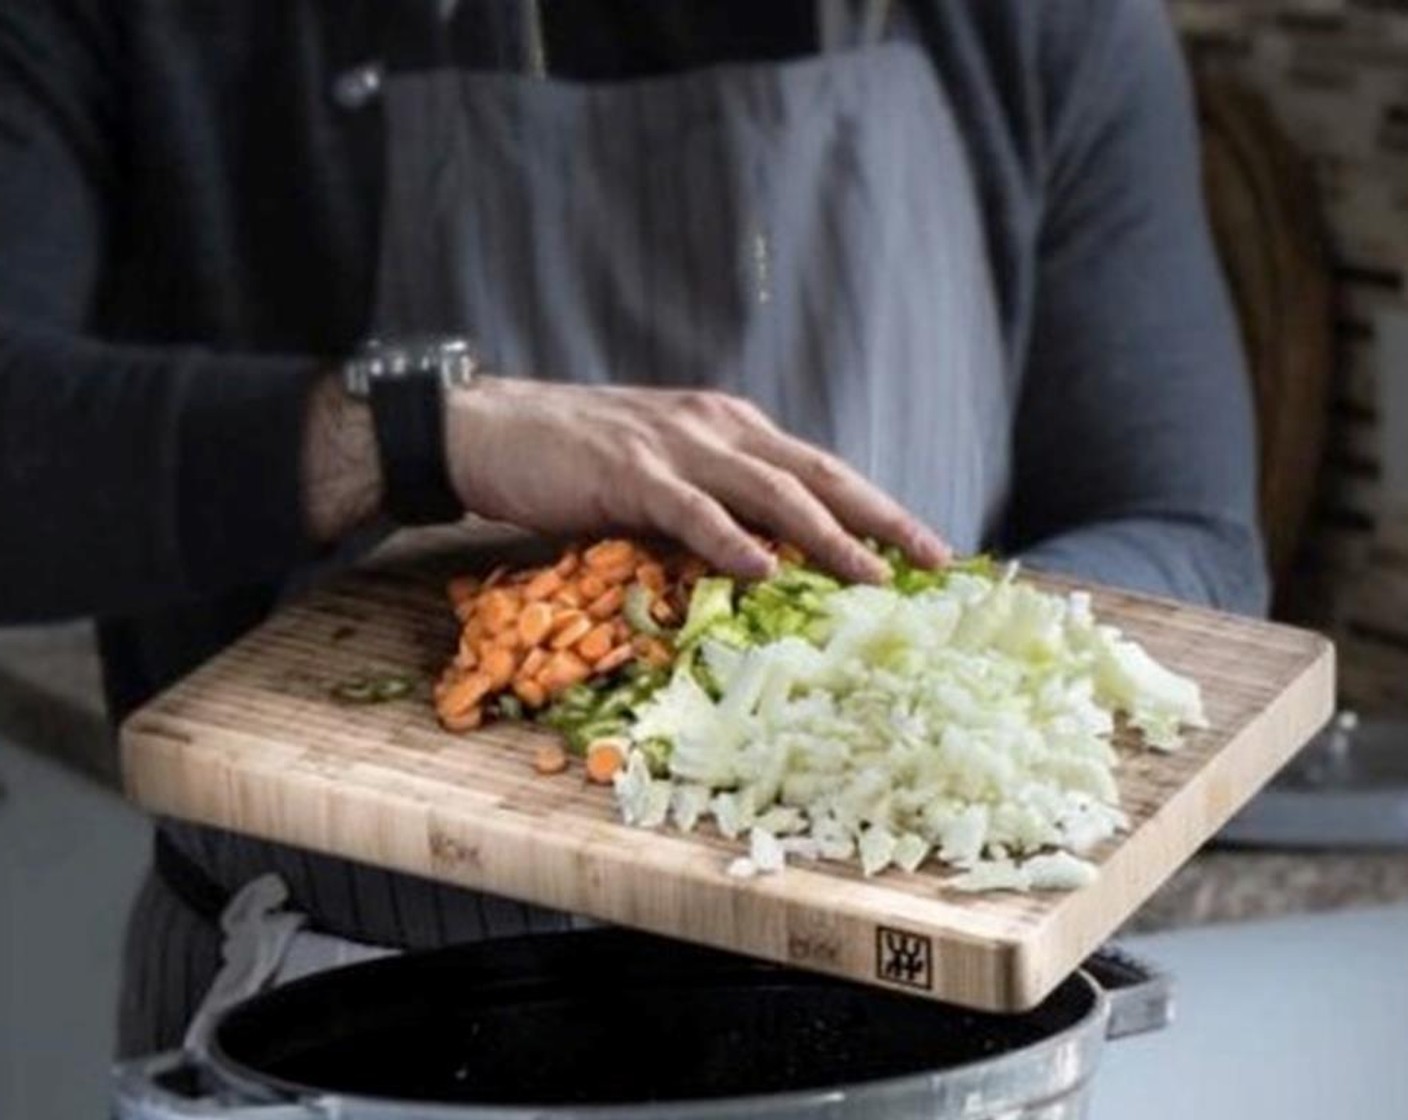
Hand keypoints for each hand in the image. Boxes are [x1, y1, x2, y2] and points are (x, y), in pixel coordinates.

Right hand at [444, 378, 949, 582]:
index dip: (876, 507)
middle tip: (932, 560)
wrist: (493, 430)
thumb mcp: (664, 471)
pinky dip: (732, 539)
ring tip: (871, 576)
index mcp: (730, 426)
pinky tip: (765, 568)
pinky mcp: (630, 472)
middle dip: (881, 518)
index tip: (924, 547)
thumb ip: (716, 500)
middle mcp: (717, 427)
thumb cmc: (579, 459)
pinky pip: (694, 509)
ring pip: (770, 491)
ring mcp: (676, 447)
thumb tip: (766, 556)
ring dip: (827, 535)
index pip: (819, 468)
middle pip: (818, 474)